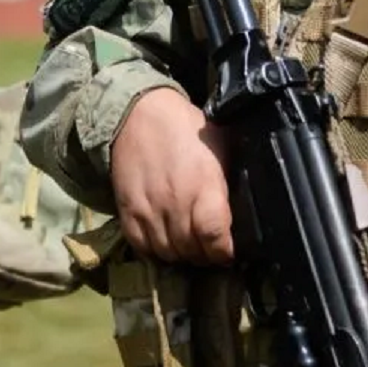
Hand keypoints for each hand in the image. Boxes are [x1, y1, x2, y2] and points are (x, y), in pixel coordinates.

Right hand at [110, 87, 235, 265]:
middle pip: (193, 252)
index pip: (216, 239)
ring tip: (188, 245)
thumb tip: (239, 211)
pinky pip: (143, 247)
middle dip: (205, 255)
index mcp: (204, 187)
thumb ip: (226, 184)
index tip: (228, 250)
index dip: (225, 252)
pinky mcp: (128, 212)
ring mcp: (149, 211)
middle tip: (209, 247)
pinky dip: (155, 250)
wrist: (138, 111)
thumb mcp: (219, 148)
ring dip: (181, 254)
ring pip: (169, 254)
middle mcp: (176, 205)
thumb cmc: (185, 126)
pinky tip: (165, 240)